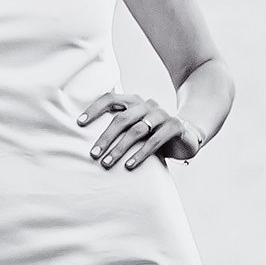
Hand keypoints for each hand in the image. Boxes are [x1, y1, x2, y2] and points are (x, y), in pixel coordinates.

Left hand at [80, 92, 201, 169]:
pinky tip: (129, 165)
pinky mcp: (175, 127)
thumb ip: (118, 129)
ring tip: (107, 163)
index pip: (110, 99)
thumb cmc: (153, 135)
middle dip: (105, 137)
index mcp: (134, 102)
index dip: (94, 109)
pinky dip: (140, 154)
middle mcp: (147, 105)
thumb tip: (86, 141)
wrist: (186, 137)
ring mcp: (162, 115)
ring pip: (136, 130)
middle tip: (93, 154)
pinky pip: (155, 141)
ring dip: (119, 148)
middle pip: (121, 118)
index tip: (79, 123)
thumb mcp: (134, 130)